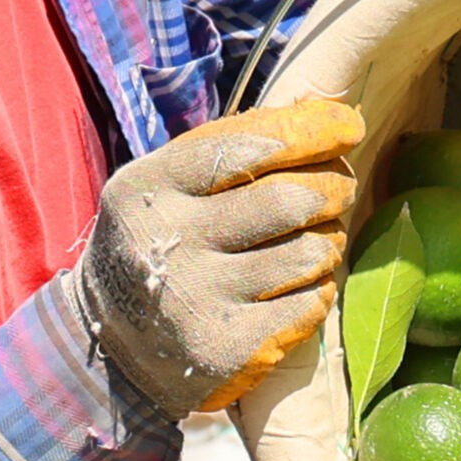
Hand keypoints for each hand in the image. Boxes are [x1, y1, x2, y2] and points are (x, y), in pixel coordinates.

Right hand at [66, 98, 361, 421]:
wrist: (112, 349)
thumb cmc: (156, 246)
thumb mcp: (162, 188)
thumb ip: (226, 149)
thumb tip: (320, 111)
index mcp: (146, 189)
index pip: (243, 146)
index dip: (307, 132)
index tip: (348, 127)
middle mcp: (168, 242)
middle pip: (287, 200)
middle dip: (332, 188)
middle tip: (341, 189)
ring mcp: (197, 300)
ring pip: (308, 253)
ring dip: (329, 242)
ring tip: (318, 242)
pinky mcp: (227, 349)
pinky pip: (310, 304)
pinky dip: (318, 289)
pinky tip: (300, 287)